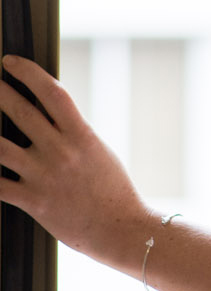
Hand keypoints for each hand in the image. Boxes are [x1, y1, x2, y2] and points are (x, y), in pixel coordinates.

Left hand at [0, 54, 152, 257]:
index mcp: (81, 135)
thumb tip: (48, 115)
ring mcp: (43, 176)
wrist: (120, 228)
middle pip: (20, 111)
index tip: (11, 62)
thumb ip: (73, 133)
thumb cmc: (113, 190)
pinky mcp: (33, 201)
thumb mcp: (98, 151)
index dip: (27, 72)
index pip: (51, 92)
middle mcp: (60, 152)